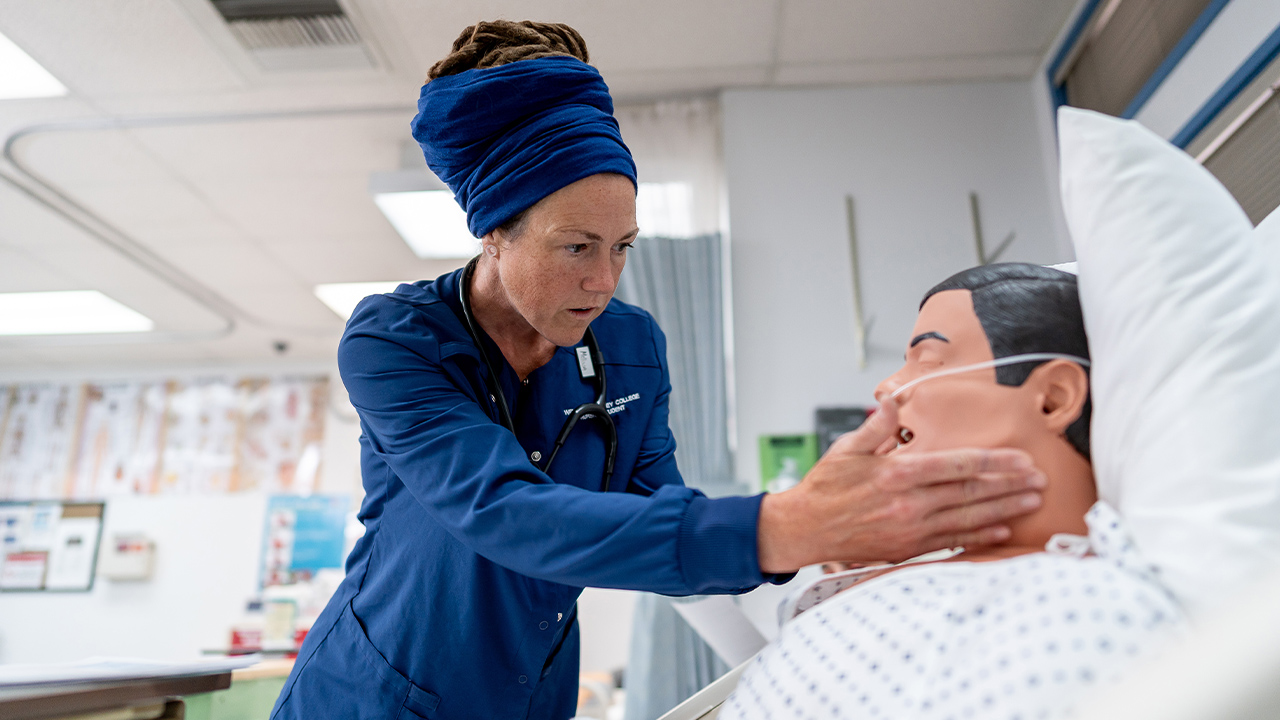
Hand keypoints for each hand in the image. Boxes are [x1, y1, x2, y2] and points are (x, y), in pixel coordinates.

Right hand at [757, 398, 1045, 572]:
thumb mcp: (846, 448)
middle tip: (1041, 480)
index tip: (1020, 459)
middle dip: (1011, 485)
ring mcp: (911, 529)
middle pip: (971, 492)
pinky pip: (952, 541)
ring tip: (1032, 502)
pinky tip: (1002, 530)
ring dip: (1005, 510)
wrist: (804, 529)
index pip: (957, 465)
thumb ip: (877, 426)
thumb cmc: (825, 488)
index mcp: (897, 473)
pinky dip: (980, 536)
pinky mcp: (908, 548)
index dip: (994, 462)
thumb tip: (894, 401)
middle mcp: (909, 502)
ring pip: (969, 518)